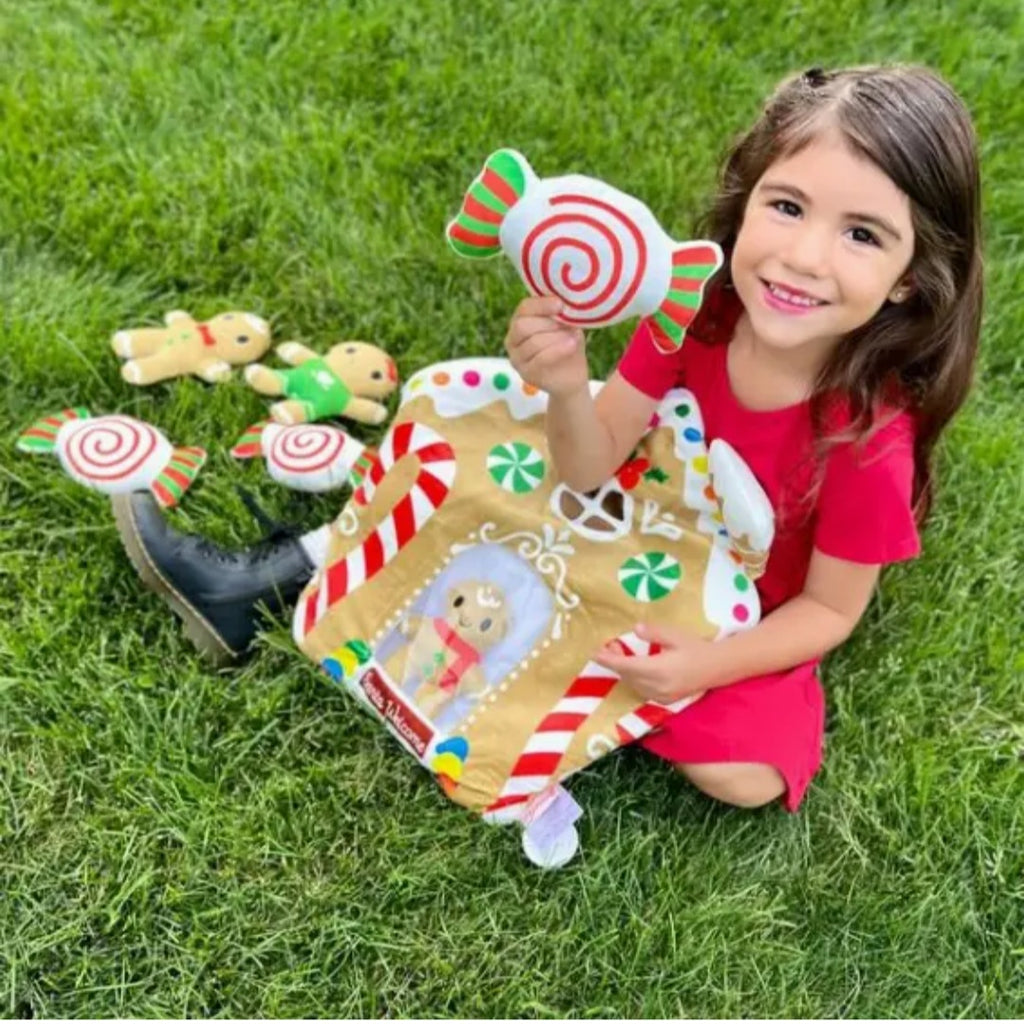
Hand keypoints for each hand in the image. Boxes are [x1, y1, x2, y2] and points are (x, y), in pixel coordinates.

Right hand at [503, 296, 588, 396]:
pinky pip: (540, 359)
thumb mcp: (566, 324)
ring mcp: (517, 358)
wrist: (572, 375)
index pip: (524, 308)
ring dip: (556, 338)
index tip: (560, 304)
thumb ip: (560, 313)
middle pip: (522, 326)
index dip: (542, 304)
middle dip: (548, 323)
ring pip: (533, 343)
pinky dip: (558, 350)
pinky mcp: (526, 374)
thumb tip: (563, 301)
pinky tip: (572, 345)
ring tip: (573, 337)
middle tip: (566, 325)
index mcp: (520, 321)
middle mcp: (512, 339)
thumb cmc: (567, 344)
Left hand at [593, 622, 721, 703]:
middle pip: (627, 676)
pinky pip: (642, 689)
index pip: (626, 666)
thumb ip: (654, 633)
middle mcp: (657, 687)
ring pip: (633, 684)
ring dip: (624, 671)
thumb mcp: (675, 636)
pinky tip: (635, 667)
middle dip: (615, 662)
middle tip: (611, 646)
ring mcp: (661, 696)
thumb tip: (635, 628)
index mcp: (659, 670)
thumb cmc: (696, 648)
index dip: (608, 660)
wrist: (717, 668)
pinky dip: (634, 678)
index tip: (595, 653)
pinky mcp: (665, 700)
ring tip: (621, 653)